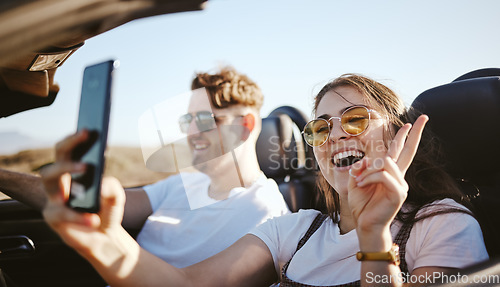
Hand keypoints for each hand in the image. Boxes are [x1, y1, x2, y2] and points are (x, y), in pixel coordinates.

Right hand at [40, 131, 124, 253]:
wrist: (105, 235)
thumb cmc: (107, 208)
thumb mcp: (116, 195)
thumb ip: (111, 186)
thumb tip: (99, 184)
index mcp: (72, 172)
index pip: (67, 151)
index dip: (74, 139)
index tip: (88, 130)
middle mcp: (59, 182)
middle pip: (55, 159)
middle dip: (68, 148)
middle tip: (85, 144)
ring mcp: (53, 199)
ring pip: (49, 181)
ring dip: (67, 172)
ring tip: (87, 169)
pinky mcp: (53, 218)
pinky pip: (61, 213)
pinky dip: (79, 216)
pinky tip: (94, 219)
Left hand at [347, 115, 427, 234]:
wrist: (365, 224)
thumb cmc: (362, 204)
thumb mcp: (356, 181)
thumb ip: (360, 168)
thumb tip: (366, 159)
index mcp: (389, 173)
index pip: (399, 151)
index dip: (404, 136)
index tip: (409, 123)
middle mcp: (398, 176)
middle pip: (408, 151)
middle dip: (415, 133)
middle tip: (424, 118)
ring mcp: (400, 184)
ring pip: (384, 162)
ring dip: (368, 170)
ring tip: (360, 182)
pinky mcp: (398, 193)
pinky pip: (383, 175)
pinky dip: (369, 178)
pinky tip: (362, 185)